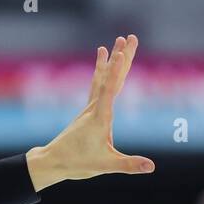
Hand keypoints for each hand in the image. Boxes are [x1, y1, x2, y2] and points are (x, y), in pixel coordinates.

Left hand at [26, 34, 154, 191]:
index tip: (122, 51)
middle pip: (111, 77)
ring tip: (116, 41)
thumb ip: (129, 165)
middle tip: (130, 36)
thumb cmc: (76, 163)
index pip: (110, 88)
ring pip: (103, 79)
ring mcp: (90, 108)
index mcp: (100, 117)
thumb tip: (152, 167)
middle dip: (121, 56)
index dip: (117, 69)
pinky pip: (97, 87)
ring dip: (112, 60)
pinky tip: (104, 64)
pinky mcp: (88, 112)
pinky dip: (103, 73)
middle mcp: (94, 108)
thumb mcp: (105, 165)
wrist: (52, 162)